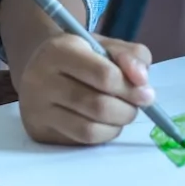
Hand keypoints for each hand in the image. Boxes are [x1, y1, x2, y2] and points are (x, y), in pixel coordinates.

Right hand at [13, 32, 158, 145]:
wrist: (43, 65)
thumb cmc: (82, 55)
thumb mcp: (107, 45)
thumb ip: (131, 56)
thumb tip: (142, 81)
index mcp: (60, 50)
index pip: (104, 75)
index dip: (131, 88)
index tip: (147, 94)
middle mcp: (41, 79)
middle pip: (98, 105)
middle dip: (127, 110)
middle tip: (136, 107)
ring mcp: (36, 108)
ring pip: (89, 129)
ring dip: (116, 125)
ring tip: (121, 114)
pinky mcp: (38, 130)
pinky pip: (80, 140)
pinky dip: (102, 135)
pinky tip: (105, 123)